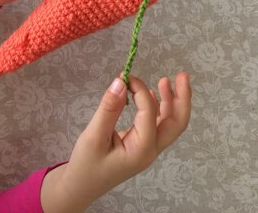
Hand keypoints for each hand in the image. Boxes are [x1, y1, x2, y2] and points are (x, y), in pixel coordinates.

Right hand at [41, 72, 191, 212]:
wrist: (81, 187)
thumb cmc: (86, 165)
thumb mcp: (94, 136)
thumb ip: (109, 108)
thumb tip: (120, 82)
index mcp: (142, 149)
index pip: (149, 112)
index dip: (140, 89)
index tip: (125, 76)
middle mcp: (151, 149)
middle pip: (177, 122)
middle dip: (182, 97)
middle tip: (182, 75)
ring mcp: (149, 148)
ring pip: (170, 123)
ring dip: (172, 101)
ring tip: (167, 80)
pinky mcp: (142, 144)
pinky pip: (158, 125)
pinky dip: (159, 107)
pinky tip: (153, 94)